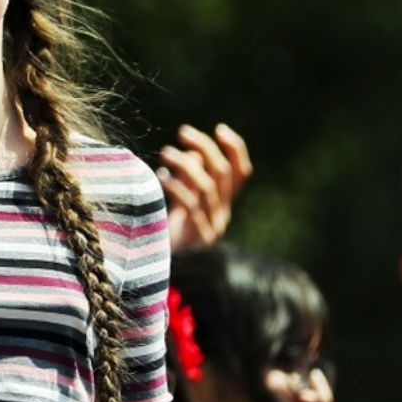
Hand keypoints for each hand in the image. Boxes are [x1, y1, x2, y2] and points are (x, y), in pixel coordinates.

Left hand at [158, 124, 250, 251]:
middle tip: (182, 131)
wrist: (162, 272)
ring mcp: (211, 226)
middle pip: (222, 172)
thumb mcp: (183, 202)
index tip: (220, 129)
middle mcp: (222, 213)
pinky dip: (176, 186)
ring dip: (185, 164)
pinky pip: (190, 205)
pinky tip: (160, 176)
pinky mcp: (196, 237)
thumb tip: (193, 151)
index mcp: (223, 204)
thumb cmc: (170, 234)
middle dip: (205, 147)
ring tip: (165, 152)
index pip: (241, 172)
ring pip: (206, 186)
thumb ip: (190, 179)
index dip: (236, 149)